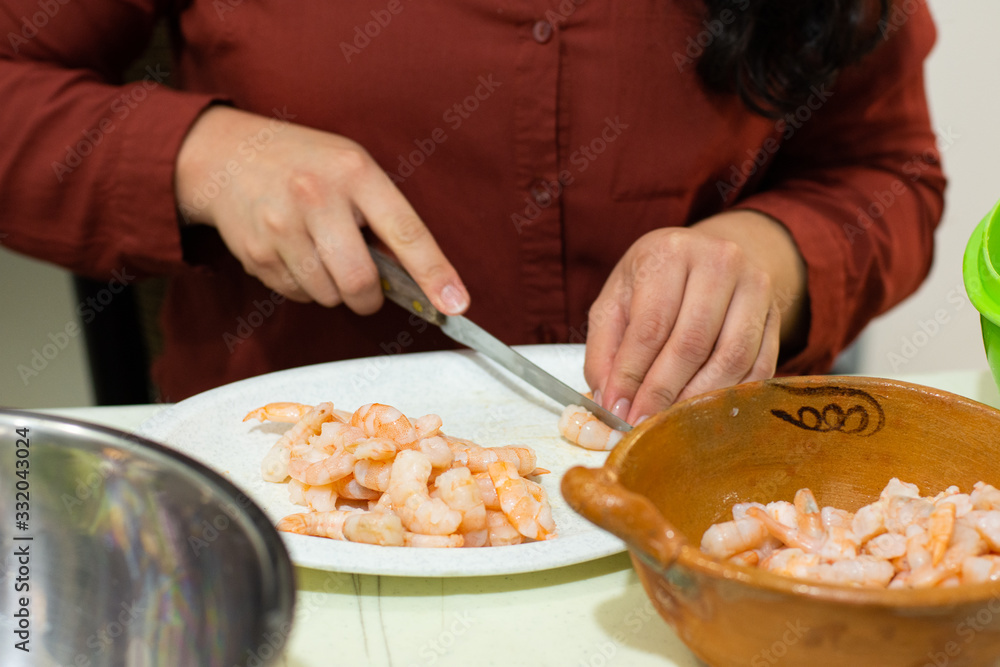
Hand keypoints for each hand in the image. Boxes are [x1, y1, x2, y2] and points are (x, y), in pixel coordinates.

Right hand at [174, 106, 468, 314]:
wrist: (228, 155)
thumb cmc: (306, 164)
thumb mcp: (353, 169)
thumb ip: (384, 216)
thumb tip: (417, 279)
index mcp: (355, 173)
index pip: (405, 232)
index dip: (435, 274)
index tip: (457, 305)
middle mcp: (317, 197)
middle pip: (359, 281)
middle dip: (369, 298)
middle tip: (367, 289)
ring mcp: (281, 226)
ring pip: (327, 295)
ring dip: (333, 289)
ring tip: (320, 253)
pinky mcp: (256, 253)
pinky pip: (296, 295)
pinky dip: (303, 286)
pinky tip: (293, 252)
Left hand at [583, 210, 807, 423]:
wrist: (709, 258)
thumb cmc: (653, 285)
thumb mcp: (616, 303)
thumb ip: (605, 351)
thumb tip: (610, 403)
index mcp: (670, 252)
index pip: (651, 325)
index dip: (632, 374)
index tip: (618, 409)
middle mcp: (719, 261)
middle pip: (692, 343)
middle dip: (663, 392)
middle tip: (642, 424)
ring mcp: (755, 286)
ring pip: (731, 357)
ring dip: (698, 399)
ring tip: (670, 422)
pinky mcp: (776, 314)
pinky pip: (759, 367)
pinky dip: (730, 396)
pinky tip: (704, 412)